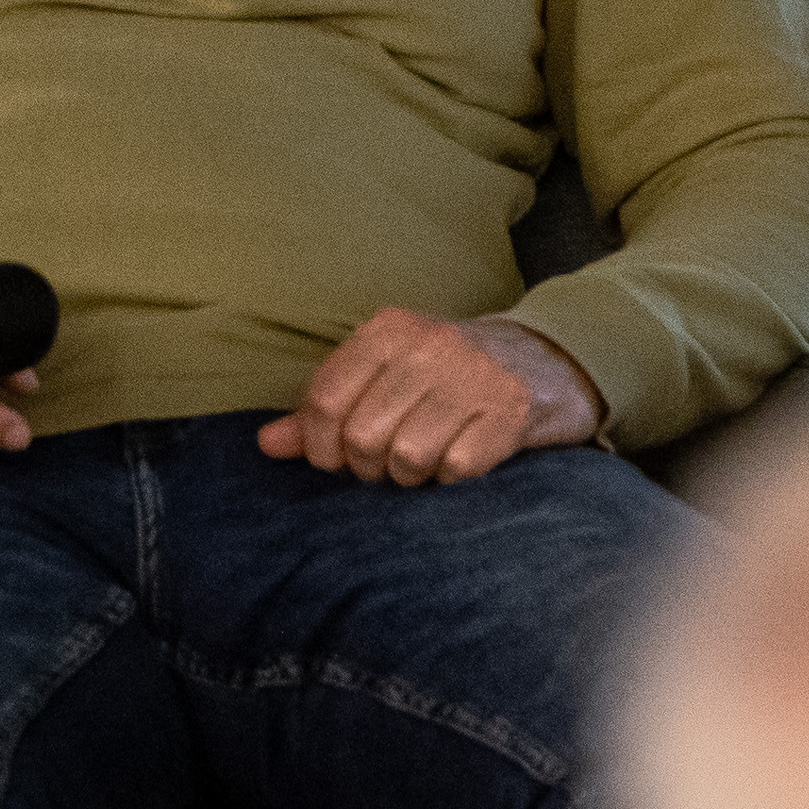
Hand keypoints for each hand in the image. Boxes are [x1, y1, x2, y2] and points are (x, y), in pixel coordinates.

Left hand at [256, 308, 604, 485]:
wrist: (542, 362)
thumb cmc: (443, 375)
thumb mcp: (383, 374)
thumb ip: (323, 409)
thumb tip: (266, 444)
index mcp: (388, 330)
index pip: (323, 399)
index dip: (319, 446)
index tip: (335, 460)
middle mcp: (428, 346)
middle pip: (363, 437)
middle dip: (368, 466)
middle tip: (387, 461)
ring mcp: (472, 377)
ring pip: (407, 457)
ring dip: (410, 475)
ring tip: (424, 458)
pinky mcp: (509, 413)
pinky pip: (455, 469)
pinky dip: (451, 477)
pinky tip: (460, 458)